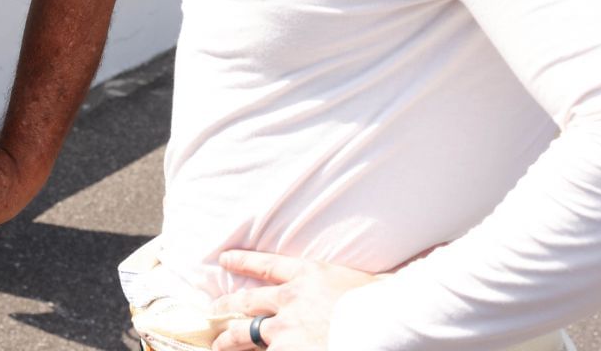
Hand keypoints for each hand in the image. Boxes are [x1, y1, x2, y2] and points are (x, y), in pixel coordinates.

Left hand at [206, 250, 378, 350]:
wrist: (388, 319)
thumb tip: (382, 273)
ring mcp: (289, 329)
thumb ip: (353, 284)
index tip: (225, 258)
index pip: (267, 264)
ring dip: (230, 340)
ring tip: (219, 345)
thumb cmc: (387, 300)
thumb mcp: (368, 281)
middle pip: (247, 301)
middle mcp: (291, 299)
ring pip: (247, 333)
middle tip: (212, 310)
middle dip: (226, 306)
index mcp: (309, 275)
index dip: (243, 260)